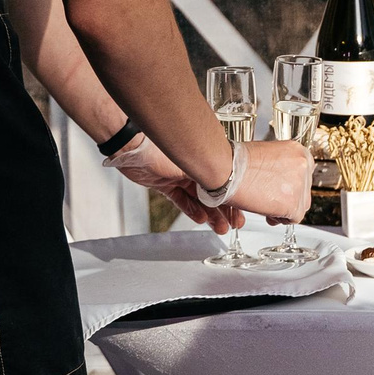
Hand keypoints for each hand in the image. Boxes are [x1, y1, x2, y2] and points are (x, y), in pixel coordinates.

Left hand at [106, 136, 239, 231]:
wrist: (131, 147)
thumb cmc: (160, 146)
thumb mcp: (192, 161)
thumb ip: (209, 173)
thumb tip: (226, 183)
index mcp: (204, 156)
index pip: (224, 180)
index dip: (234, 197)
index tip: (242, 210)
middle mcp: (194, 165)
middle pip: (214, 192)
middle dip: (225, 209)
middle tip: (234, 223)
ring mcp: (179, 175)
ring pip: (199, 198)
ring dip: (211, 214)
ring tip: (220, 228)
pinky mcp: (165, 183)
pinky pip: (181, 199)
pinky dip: (191, 209)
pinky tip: (201, 219)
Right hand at [230, 139, 310, 226]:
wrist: (227, 169)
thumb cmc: (237, 161)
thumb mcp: (267, 154)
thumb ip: (281, 166)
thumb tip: (282, 180)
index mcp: (298, 152)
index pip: (304, 174)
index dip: (289, 185)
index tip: (279, 190)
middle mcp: (303, 166)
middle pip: (304, 191)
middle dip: (288, 198)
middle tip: (270, 199)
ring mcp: (300, 185)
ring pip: (300, 205)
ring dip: (284, 209)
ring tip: (266, 205)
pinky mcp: (293, 204)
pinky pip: (293, 218)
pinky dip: (280, 219)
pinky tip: (267, 212)